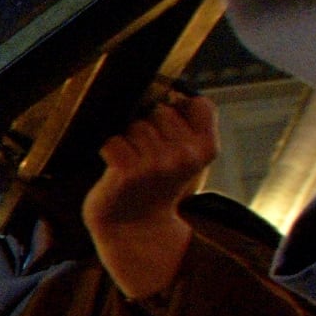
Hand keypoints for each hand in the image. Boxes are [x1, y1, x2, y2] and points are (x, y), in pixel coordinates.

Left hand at [79, 88, 218, 301]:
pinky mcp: (127, 171)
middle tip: (149, 156)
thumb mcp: (187, 153)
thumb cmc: (158, 182)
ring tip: (134, 165)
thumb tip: (171, 88)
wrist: (135, 227)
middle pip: (160, 110)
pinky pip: (113, 141)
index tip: (171, 134)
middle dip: (149, 126)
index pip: (198, 103)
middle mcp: (185, 155)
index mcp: (207, 148)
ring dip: (129, 141)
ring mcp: (157, 164)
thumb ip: (188, 121)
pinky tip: (117, 171)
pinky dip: (109, 151)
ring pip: (135, 125)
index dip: (179, 110)